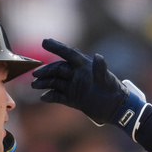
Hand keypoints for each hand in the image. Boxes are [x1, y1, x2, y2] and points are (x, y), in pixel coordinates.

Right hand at [31, 38, 146, 135]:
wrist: (116, 109)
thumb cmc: (114, 92)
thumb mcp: (109, 80)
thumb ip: (102, 69)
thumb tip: (99, 57)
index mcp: (85, 66)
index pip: (69, 54)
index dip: (57, 47)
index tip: (45, 42)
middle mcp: (77, 75)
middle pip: (58, 69)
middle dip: (46, 71)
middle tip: (35, 75)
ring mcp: (74, 87)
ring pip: (56, 82)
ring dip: (45, 83)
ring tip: (35, 86)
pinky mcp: (73, 99)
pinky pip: (58, 96)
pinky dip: (51, 96)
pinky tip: (44, 98)